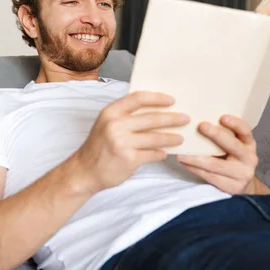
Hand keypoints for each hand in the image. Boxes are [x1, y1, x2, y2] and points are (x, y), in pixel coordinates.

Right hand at [73, 91, 189, 193]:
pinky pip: (152, 154)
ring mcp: (122, 143)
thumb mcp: (106, 124)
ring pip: (155, 137)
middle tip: (185, 118)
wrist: (84, 171)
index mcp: (110, 112)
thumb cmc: (98, 146)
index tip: (172, 100)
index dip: (157, 98)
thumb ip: (125, 115)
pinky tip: (165, 153)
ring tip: (180, 138)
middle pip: (151, 118)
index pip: (138, 98)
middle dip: (172, 118)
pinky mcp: (129, 159)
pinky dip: (160, 153)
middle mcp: (116, 125)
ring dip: (171, 137)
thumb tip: (154, 109)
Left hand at [175, 115, 263, 194]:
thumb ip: (224, 135)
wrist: (238, 184)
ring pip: (216, 165)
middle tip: (201, 126)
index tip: (223, 117)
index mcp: (249, 144)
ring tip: (180, 153)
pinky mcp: (232, 187)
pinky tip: (184, 162)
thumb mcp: (233, 145)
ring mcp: (242, 175)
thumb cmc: (230, 158)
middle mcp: (249, 159)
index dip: (236, 124)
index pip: (246, 131)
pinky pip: (209, 176)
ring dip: (196, 158)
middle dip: (216, 135)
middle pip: (233, 146)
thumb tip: (197, 118)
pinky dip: (194, 168)